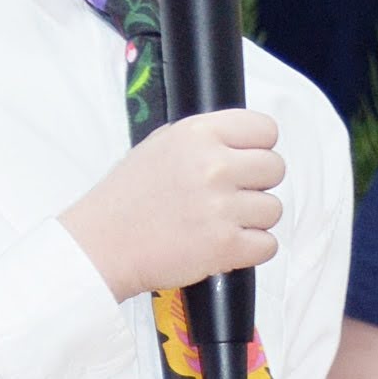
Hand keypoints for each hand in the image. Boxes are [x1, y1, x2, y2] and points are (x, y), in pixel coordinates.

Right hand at [63, 107, 283, 304]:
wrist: (102, 245)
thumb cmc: (126, 199)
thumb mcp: (161, 145)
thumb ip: (205, 139)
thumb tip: (243, 143)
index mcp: (198, 134)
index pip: (266, 129)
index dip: (260, 148)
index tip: (246, 162)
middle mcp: (213, 166)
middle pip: (275, 168)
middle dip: (258, 184)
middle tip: (232, 196)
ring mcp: (221, 207)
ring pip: (274, 209)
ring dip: (254, 219)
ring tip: (222, 223)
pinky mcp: (225, 246)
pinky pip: (268, 245)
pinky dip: (252, 249)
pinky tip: (226, 244)